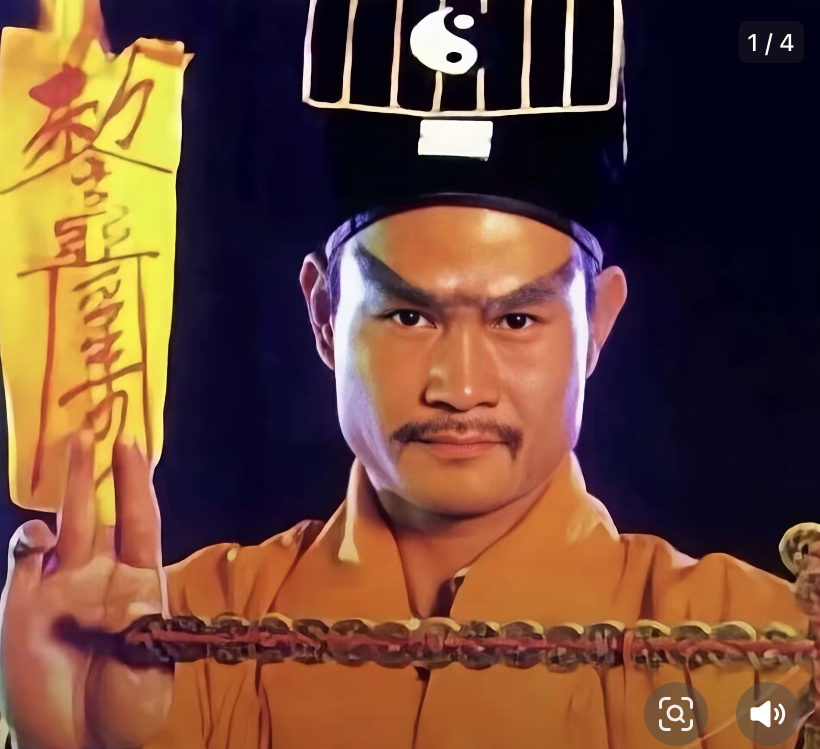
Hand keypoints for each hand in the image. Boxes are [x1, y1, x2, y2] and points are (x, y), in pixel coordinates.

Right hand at [0, 433, 172, 748]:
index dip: (136, 485)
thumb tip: (127, 601)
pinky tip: (39, 541)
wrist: (79, 743)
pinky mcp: (24, 605)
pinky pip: (25, 560)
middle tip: (99, 425)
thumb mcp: (150, 670)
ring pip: (62, 526)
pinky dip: (29, 542)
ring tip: (72, 444)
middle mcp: (100, 576)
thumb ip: (143, 631)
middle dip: (99, 470)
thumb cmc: (126, 708)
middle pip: (99, 511)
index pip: (140, 522)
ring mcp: (59, 587)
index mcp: (139, 585)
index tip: (135, 446)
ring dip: (65, 486)